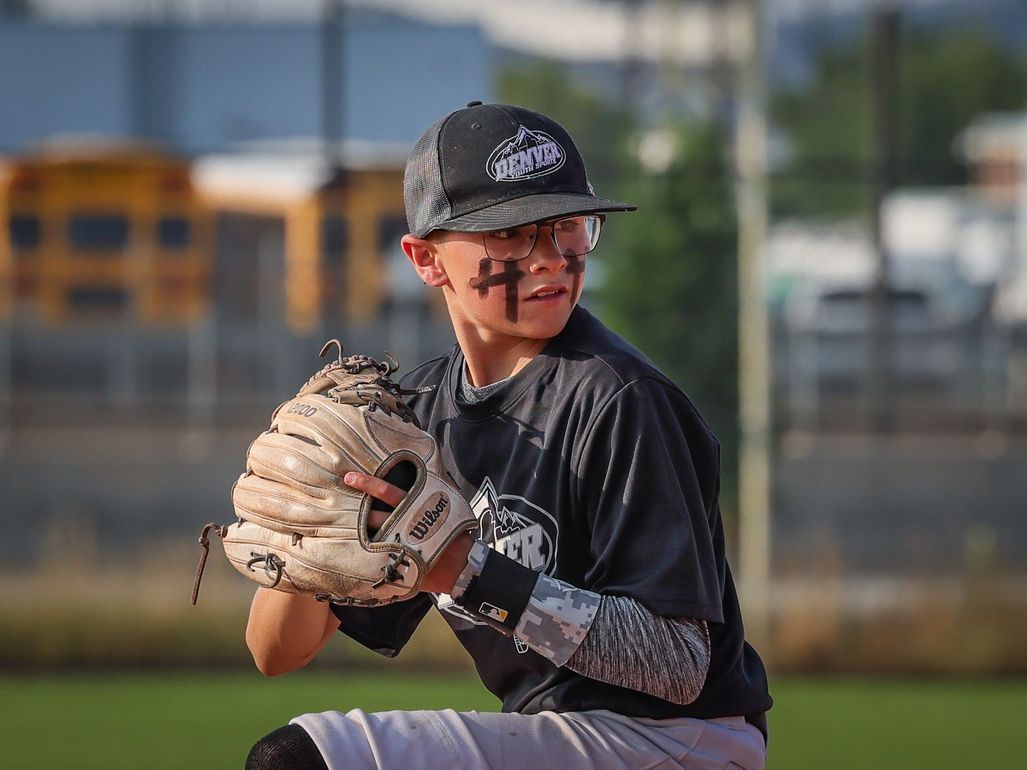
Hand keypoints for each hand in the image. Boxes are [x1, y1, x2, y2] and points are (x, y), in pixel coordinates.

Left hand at [344, 472, 475, 594]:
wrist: (462, 567)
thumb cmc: (457, 533)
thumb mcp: (450, 506)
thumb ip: (432, 492)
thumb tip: (420, 473)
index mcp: (418, 509)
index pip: (390, 493)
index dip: (370, 484)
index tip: (351, 477)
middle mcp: (406, 527)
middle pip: (376, 516)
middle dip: (357, 508)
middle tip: (338, 501)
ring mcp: (401, 547)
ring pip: (374, 537)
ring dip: (357, 530)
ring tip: (337, 525)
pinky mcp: (399, 564)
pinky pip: (377, 558)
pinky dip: (364, 554)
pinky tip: (349, 551)